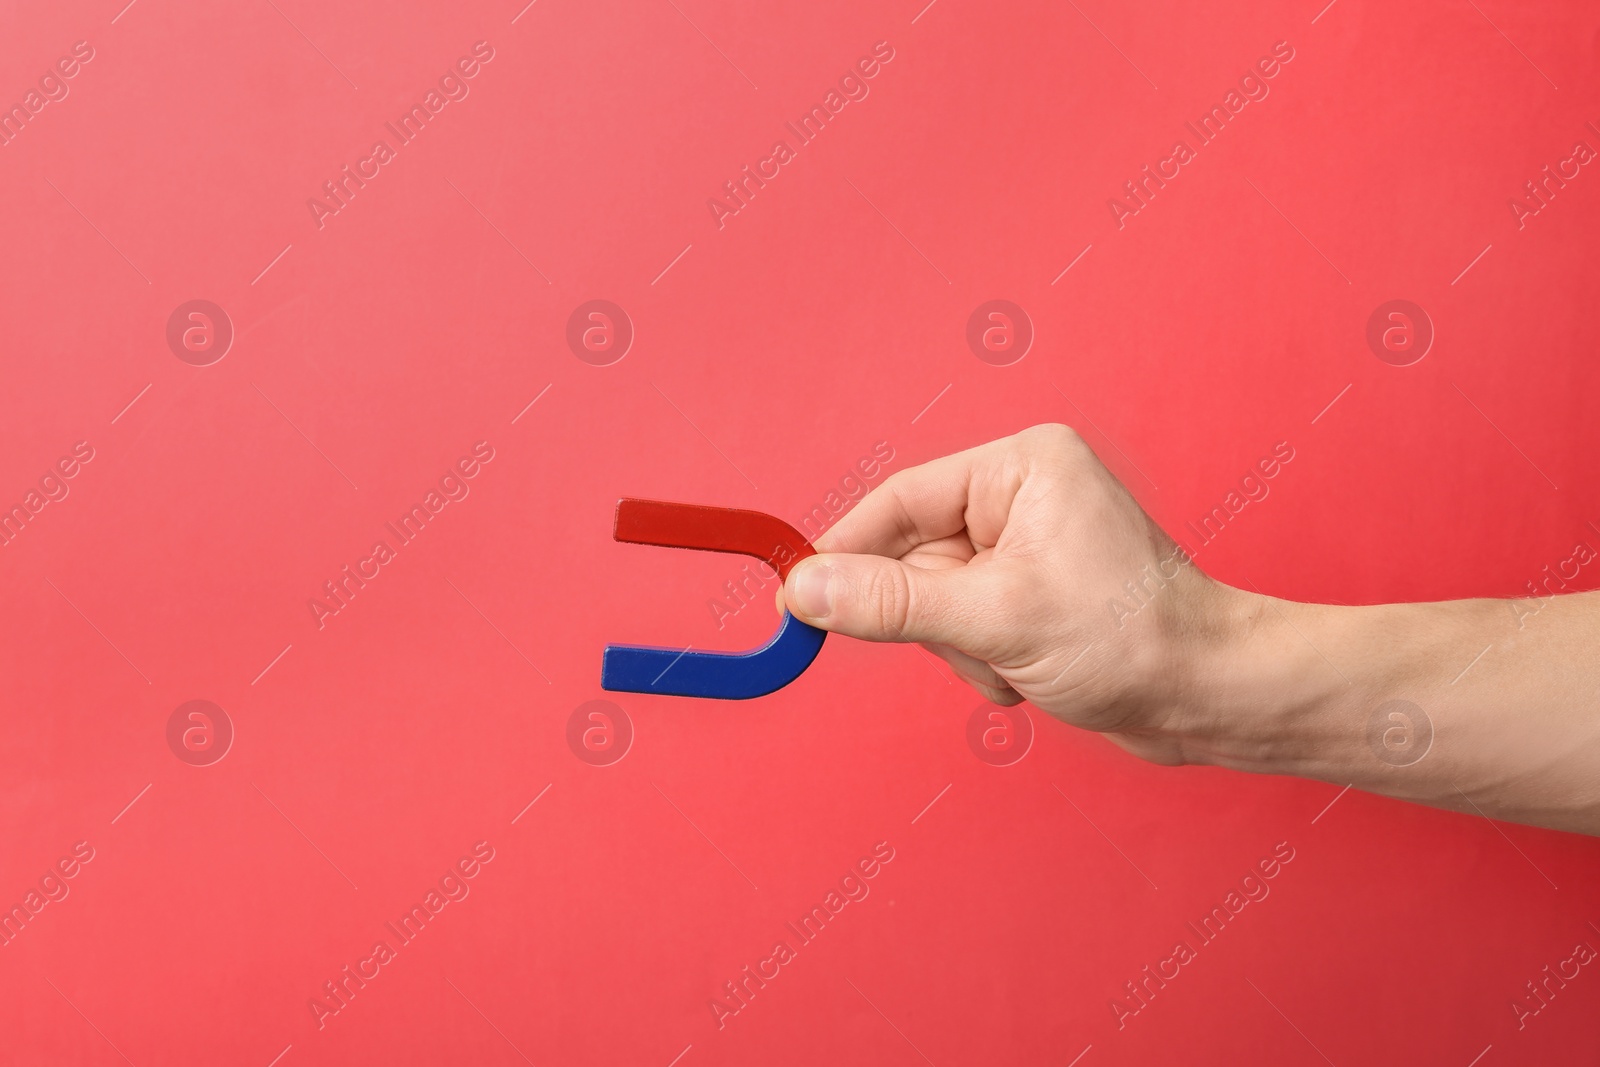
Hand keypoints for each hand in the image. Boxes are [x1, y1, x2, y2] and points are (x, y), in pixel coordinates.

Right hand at [781, 424, 1243, 763]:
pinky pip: (964, 625)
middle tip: (978, 646)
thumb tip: (807, 589)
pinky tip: (1029, 674)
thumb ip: (891, 602)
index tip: (799, 597)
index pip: (900, 500)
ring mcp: (1028, 545)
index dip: (846, 551)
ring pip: (934, 601)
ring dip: (962, 648)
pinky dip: (982, 660)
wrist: (1212, 698)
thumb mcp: (995, 619)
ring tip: (1018, 663)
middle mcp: (1023, 494)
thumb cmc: (1133, 641)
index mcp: (1022, 466)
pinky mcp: (1032, 591)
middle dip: (935, 618)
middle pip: (912, 556)